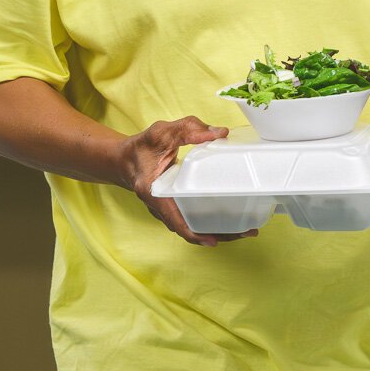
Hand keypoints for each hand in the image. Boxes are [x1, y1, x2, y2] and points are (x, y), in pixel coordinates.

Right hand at [122, 116, 251, 246]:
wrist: (123, 159)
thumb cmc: (141, 147)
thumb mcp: (161, 133)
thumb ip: (188, 130)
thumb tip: (221, 133)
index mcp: (154, 193)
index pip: (175, 220)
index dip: (195, 233)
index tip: (215, 240)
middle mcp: (160, 207)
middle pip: (189, 230)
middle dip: (217, 235)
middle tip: (247, 233)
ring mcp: (166, 210)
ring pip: (191, 228)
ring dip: (216, 231)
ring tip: (244, 230)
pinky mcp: (172, 206)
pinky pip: (190, 220)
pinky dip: (207, 224)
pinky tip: (228, 220)